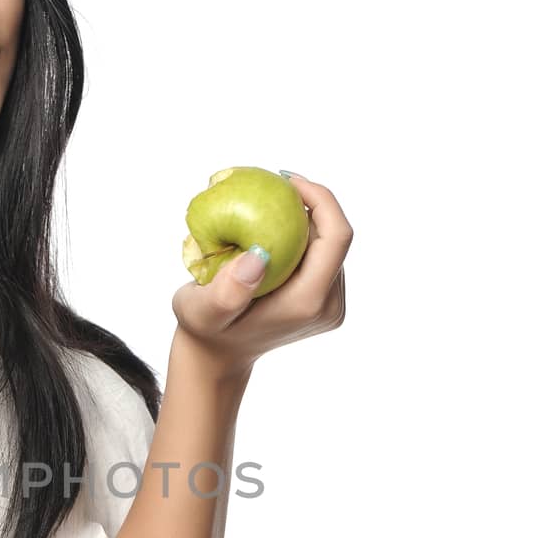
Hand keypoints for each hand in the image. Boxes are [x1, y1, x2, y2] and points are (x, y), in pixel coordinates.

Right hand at [171, 172, 352, 376]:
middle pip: (335, 237)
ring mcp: (330, 305)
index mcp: (308, 302)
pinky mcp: (324, 301)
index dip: (320, 199)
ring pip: (329, 245)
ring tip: (267, 205)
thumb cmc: (204, 330)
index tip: (286, 181)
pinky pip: (320, 255)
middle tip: (271, 187)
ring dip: (303, 220)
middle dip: (310, 205)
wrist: (217, 356)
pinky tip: (271, 226)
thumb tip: (260, 254)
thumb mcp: (201, 310)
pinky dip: (299, 235)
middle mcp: (328, 305)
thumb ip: (227, 290)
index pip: (336, 237)